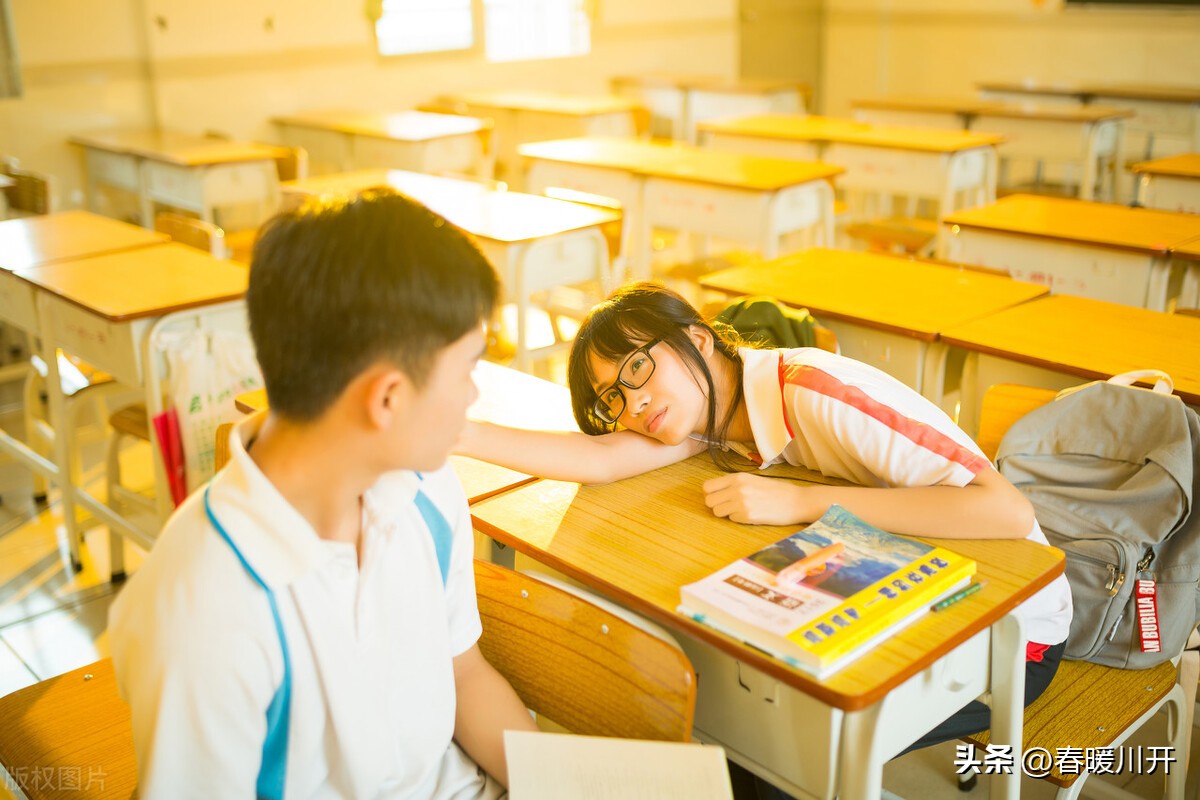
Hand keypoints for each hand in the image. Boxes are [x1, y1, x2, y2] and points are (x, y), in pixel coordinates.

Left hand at [702, 473, 816, 525]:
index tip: (719, 496)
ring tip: (739, 509)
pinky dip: (738, 518)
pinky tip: (751, 513)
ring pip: (717, 512)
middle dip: (716, 504)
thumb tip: (714, 492)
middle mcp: (737, 489)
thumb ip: (734, 484)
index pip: (707, 486)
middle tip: (728, 505)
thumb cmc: (775, 490)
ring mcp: (741, 503)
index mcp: (737, 477)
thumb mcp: (752, 479)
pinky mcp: (747, 517)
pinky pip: (731, 519)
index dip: (711, 493)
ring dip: (725, 512)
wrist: (795, 501)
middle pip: (709, 501)